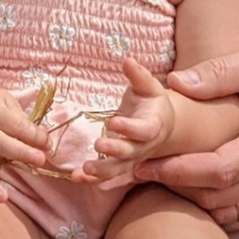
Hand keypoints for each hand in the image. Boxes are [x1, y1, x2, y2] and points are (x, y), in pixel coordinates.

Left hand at [84, 56, 173, 183]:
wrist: (161, 124)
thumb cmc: (151, 101)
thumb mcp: (148, 86)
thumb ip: (138, 75)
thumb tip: (127, 59)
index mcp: (153, 126)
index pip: (143, 130)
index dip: (130, 128)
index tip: (113, 122)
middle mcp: (143, 146)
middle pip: (130, 153)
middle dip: (114, 150)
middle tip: (98, 145)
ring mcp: (132, 159)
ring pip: (119, 169)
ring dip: (102, 171)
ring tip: (83, 170)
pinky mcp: (121, 165)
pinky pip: (108, 175)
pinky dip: (94, 179)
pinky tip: (77, 178)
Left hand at [133, 43, 238, 228]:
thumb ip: (218, 72)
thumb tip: (175, 83)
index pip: (221, 169)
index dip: (179, 170)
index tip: (144, 164)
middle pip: (218, 195)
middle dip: (176, 185)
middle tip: (140, 170)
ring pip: (225, 211)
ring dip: (189, 198)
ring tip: (158, 176)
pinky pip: (238, 216)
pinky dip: (209, 205)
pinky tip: (186, 185)